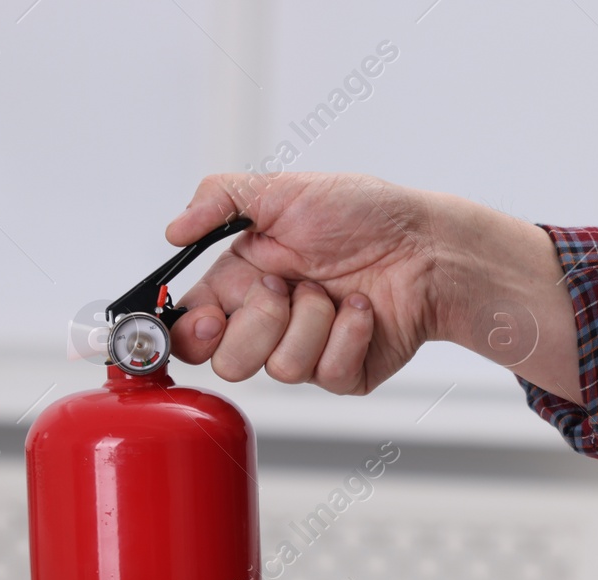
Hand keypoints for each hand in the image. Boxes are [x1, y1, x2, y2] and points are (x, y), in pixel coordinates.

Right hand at [164, 172, 582, 399]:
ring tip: (335, 289)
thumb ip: (219, 199)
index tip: (209, 317)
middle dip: (261, 322)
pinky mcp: (344, 373)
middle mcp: (269, 323)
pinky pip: (328, 372)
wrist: (426, 243)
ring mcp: (306, 351)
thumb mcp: (282, 190)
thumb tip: (171, 227)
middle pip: (229, 363)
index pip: (191, 332)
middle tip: (287, 285)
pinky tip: (363, 306)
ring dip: (313, 320)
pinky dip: (350, 331)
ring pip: (281, 370)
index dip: (191, 335)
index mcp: (241, 284)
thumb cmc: (362, 214)